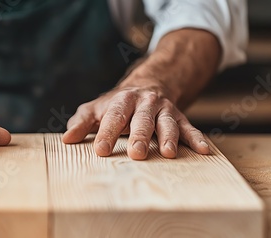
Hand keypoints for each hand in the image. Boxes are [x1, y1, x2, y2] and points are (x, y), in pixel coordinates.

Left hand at [62, 29, 220, 159]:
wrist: (148, 85)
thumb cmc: (116, 105)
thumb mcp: (96, 109)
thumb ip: (81, 123)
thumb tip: (67, 139)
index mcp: (121, 101)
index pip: (113, 117)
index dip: (107, 133)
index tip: (101, 151)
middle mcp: (144, 103)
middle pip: (142, 119)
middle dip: (139, 136)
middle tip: (136, 154)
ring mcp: (164, 109)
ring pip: (167, 122)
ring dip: (168, 137)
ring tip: (168, 153)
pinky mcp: (180, 117)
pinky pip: (189, 127)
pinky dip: (197, 138)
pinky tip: (204, 151)